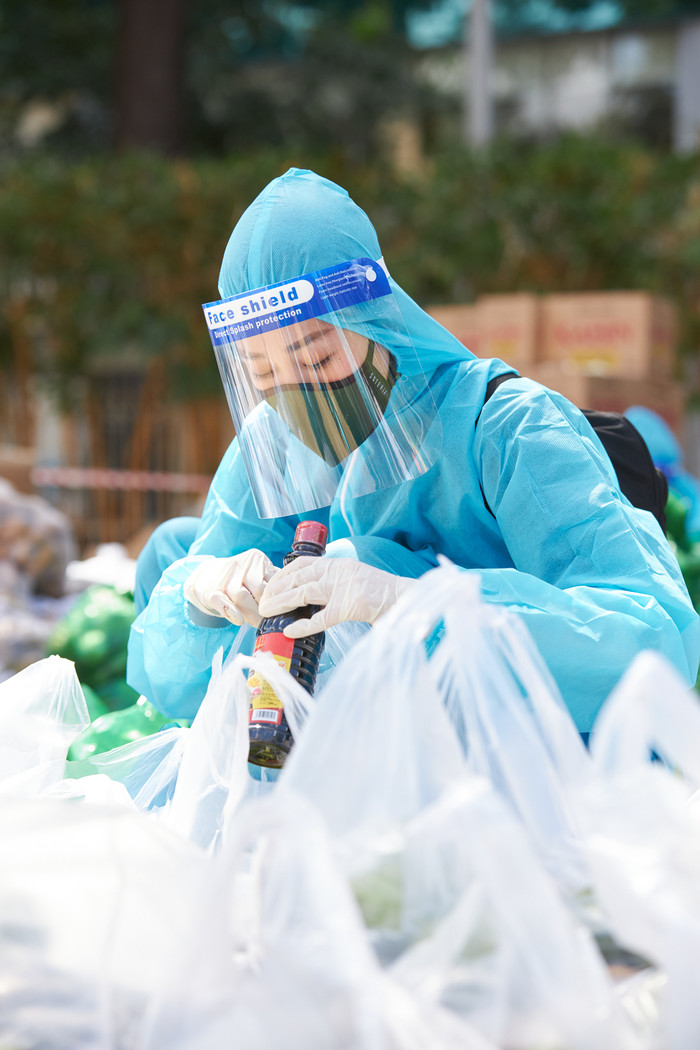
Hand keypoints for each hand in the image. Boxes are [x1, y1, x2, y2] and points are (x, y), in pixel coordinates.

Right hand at [184, 550, 277, 626]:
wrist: (209, 575)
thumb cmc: (242, 579)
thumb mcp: (259, 572)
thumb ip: (274, 581)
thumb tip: (294, 598)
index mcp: (257, 558)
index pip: (273, 581)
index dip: (279, 599)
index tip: (283, 612)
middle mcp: (241, 564)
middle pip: (259, 590)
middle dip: (266, 609)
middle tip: (270, 621)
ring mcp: (225, 576)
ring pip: (242, 597)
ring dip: (252, 615)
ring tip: (257, 622)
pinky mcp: (212, 591)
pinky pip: (223, 602)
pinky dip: (232, 612)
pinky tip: (239, 621)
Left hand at [258, 556, 414, 636]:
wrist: (404, 599)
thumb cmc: (380, 594)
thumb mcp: (353, 580)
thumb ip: (333, 583)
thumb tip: (307, 592)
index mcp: (338, 565)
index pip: (302, 563)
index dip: (282, 573)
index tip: (270, 585)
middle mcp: (338, 573)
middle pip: (298, 577)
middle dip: (276, 588)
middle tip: (262, 601)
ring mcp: (343, 589)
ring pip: (304, 592)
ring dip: (282, 602)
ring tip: (267, 612)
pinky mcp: (349, 608)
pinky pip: (322, 618)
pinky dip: (304, 626)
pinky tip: (290, 631)